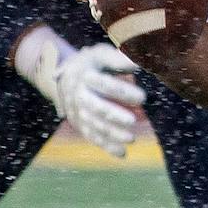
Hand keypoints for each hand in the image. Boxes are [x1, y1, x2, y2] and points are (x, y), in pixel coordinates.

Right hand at [55, 42, 145, 156]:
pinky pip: (91, 137)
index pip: (103, 84)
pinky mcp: (79, 124)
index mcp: (84, 75)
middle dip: (113, 115)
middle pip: (95, 107)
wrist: (65, 75)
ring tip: (131, 139)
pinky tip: (122, 154)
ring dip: (112, 134)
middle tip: (132, 120)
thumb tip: (138, 65)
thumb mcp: (101, 54)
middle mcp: (77, 94)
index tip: (142, 98)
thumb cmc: (91, 63)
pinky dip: (106, 146)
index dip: (122, 91)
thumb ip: (118, 59)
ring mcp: (77, 111)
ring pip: (93, 125)